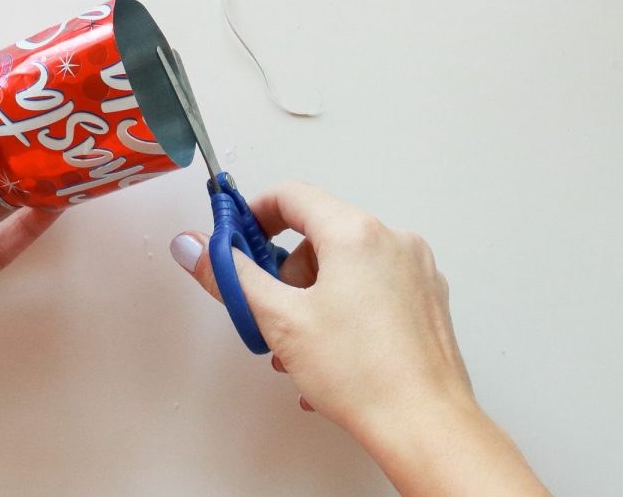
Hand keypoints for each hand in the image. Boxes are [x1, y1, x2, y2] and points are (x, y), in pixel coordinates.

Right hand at [169, 181, 547, 495]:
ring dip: (313, 297)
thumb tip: (194, 247)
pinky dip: (344, 309)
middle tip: (270, 312)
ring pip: (346, 265)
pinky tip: (330, 353)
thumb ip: (231, 276)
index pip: (291, 196)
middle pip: (319, 235)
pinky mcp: (428, 299)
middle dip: (286, 273)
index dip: (253, 215)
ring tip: (301, 347)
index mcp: (356, 233)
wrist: (425, 426)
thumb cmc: (362, 375)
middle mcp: (393, 240)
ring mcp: (416, 270)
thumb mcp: (279, 320)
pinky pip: (372, 288)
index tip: (235, 241)